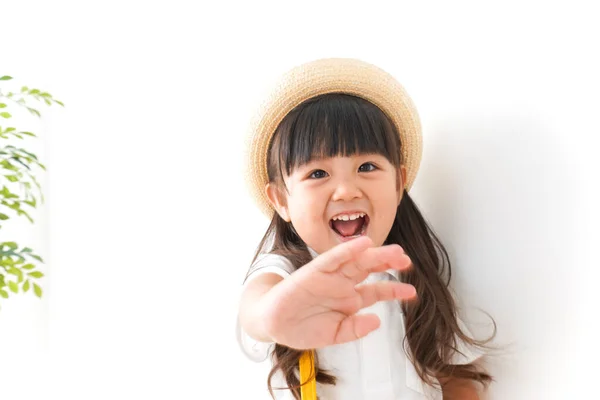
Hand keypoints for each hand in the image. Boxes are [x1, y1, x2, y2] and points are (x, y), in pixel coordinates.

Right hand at [259, 236, 415, 348]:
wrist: (274, 324)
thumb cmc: (302, 328)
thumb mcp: (334, 335)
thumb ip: (355, 330)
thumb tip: (376, 322)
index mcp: (349, 300)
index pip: (376, 291)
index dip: (394, 290)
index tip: (411, 292)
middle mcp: (342, 285)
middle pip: (370, 270)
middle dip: (388, 264)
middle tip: (406, 261)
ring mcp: (329, 276)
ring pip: (356, 260)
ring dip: (375, 254)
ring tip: (394, 251)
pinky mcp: (314, 271)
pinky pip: (333, 258)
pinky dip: (347, 251)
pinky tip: (363, 244)